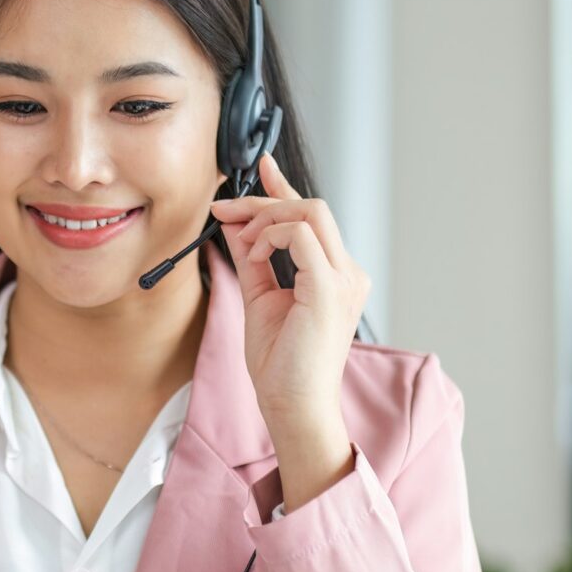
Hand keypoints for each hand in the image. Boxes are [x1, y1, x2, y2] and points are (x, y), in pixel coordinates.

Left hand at [208, 153, 370, 434]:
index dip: (285, 188)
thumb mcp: (259, 296)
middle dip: (262, 201)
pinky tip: (252, 255)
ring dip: (264, 216)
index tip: (261, 167)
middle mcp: (348, 271)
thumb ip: (252, 258)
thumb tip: (234, 224)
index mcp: (334, 274)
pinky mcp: (330, 287)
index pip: (313, 217)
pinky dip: (269, 236)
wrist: (292, 403)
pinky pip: (300, 235)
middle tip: (224, 209)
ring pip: (309, 212)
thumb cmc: (280, 363)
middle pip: (310, 207)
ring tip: (240, 241)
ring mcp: (344, 278)